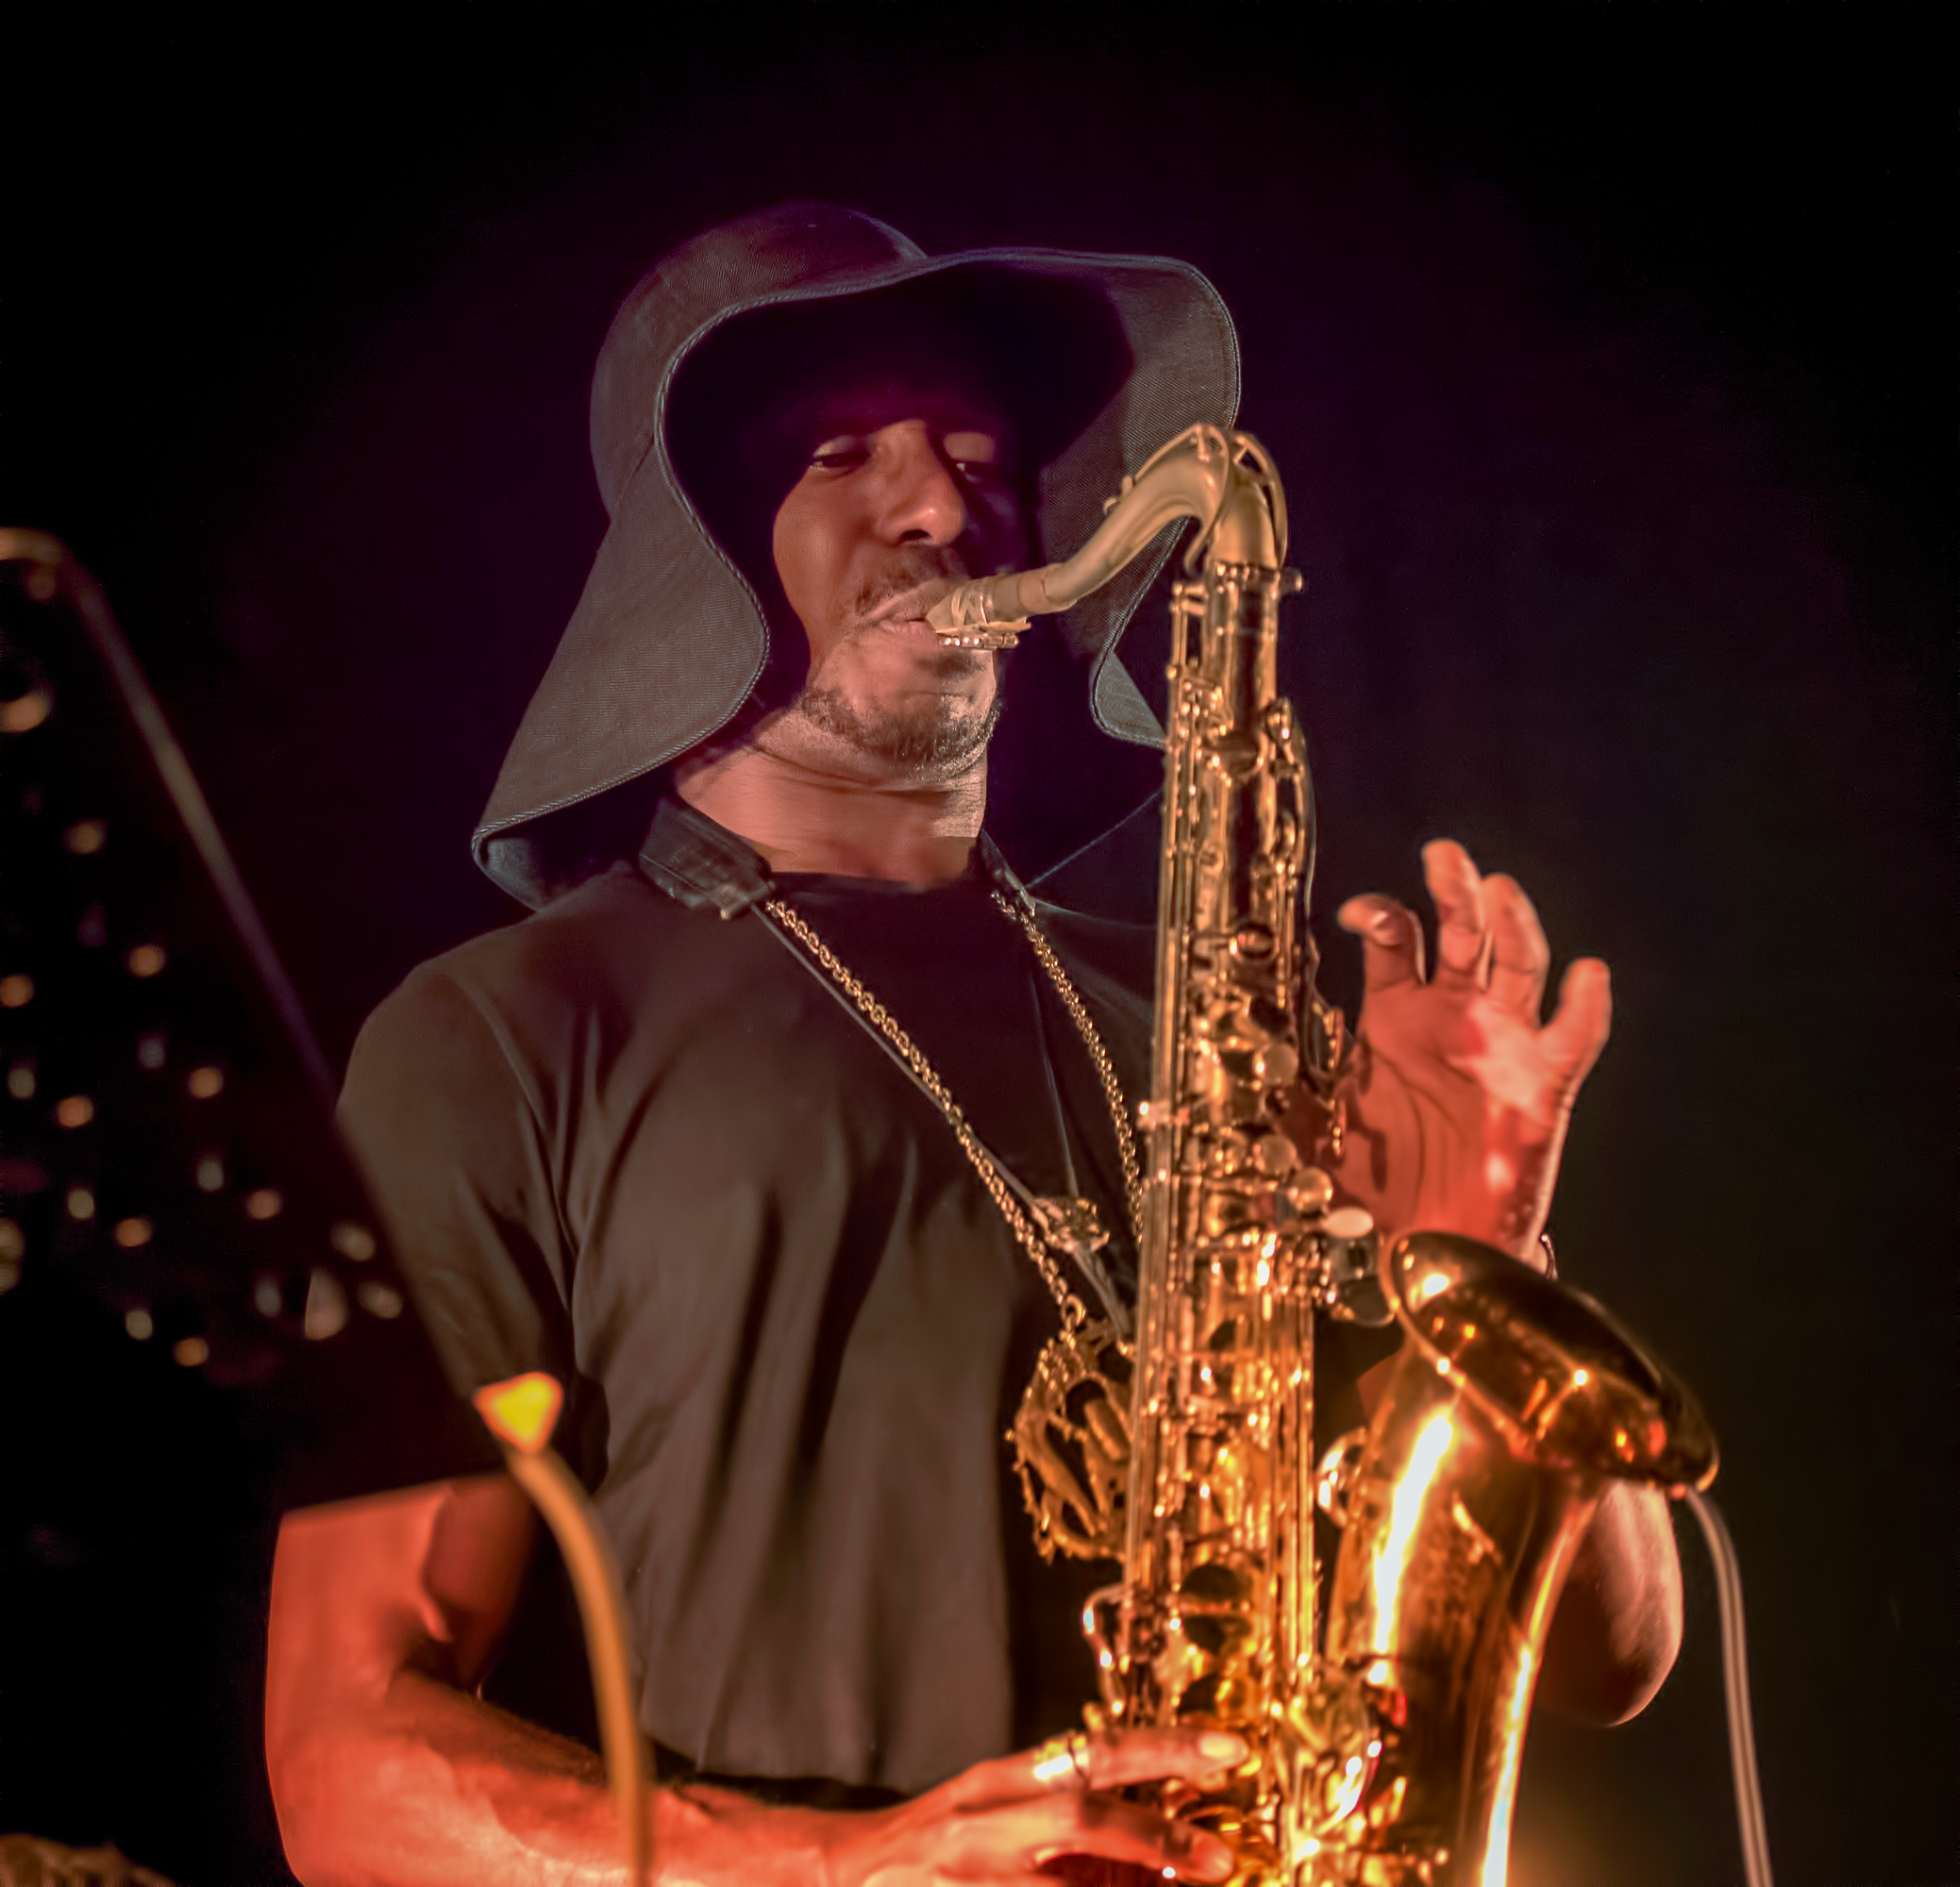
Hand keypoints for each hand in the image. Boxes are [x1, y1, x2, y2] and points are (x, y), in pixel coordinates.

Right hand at [820, 1725, 1246, 1884]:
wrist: (846, 1872)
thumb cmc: (937, 1841)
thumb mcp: (997, 1804)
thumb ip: (1064, 1811)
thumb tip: (1162, 1838)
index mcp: (1004, 1780)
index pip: (1095, 1752)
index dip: (1166, 1747)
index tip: (1229, 1750)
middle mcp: (990, 1822)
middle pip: (1082, 1818)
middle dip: (1156, 1837)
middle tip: (1220, 1859)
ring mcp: (978, 1880)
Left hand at [1311, 839, 1611, 1260]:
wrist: (1433, 1242)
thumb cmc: (1381, 1187)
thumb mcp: (1312, 1140)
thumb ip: (1276, 1108)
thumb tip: (1224, 1091)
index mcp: (1398, 1014)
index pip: (1397, 937)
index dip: (1381, 913)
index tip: (1357, 914)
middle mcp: (1455, 1016)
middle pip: (1464, 930)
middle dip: (1455, 889)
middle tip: (1442, 854)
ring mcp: (1504, 1044)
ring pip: (1520, 964)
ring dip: (1514, 924)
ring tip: (1500, 889)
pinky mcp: (1544, 1084)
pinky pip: (1577, 1038)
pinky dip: (1587, 1005)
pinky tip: (1588, 975)